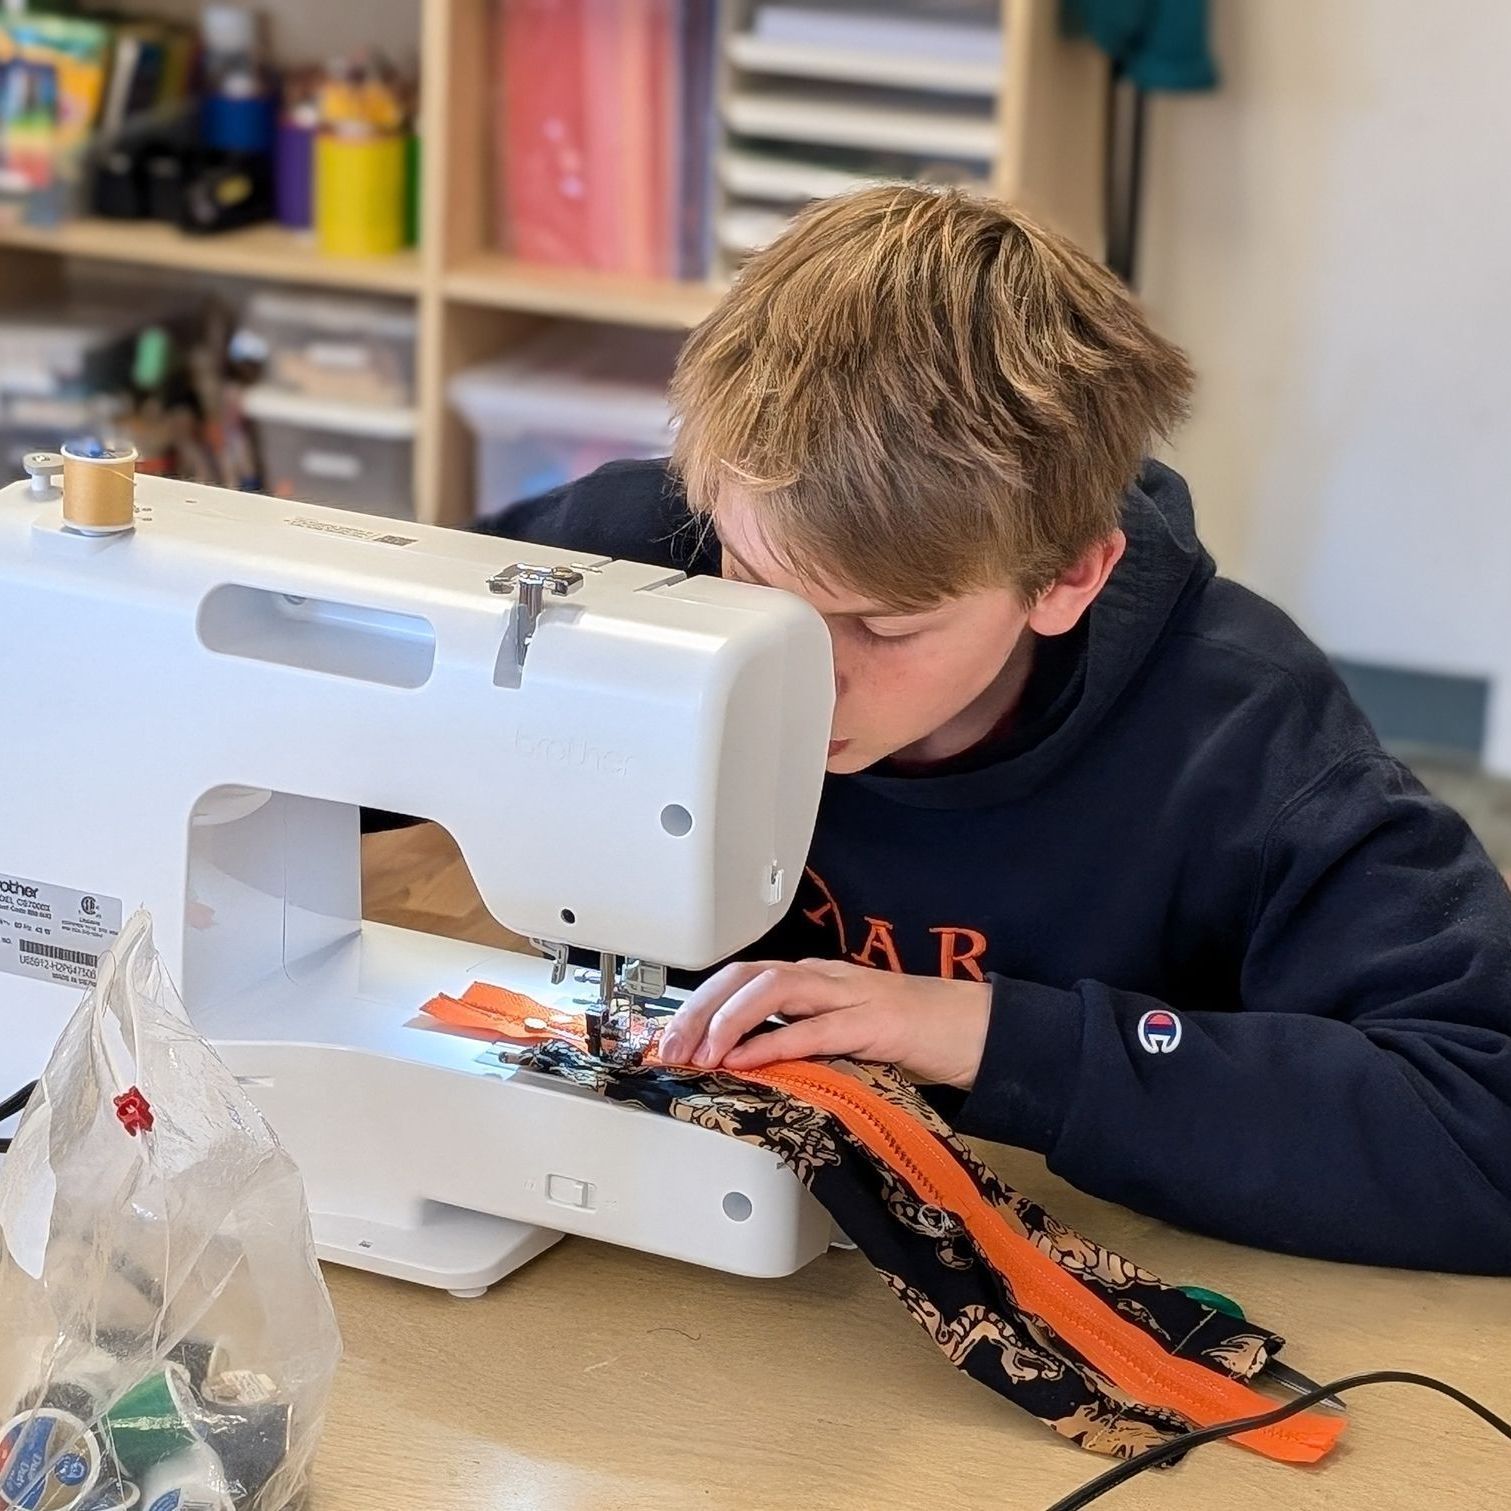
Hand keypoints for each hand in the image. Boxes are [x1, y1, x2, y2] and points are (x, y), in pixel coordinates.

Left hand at [657, 959, 991, 1088]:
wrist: (977, 1028)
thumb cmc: (913, 1033)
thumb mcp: (841, 1034)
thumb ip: (799, 1039)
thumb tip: (747, 1063)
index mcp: (814, 979)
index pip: (740, 977)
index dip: (696, 1002)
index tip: (665, 1035)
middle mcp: (824, 978)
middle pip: (745, 974)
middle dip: (698, 1007)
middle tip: (669, 1045)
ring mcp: (849, 996)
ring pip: (774, 988)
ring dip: (728, 1019)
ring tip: (702, 1051)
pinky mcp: (874, 1023)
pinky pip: (816, 1028)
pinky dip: (776, 1041)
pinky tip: (749, 1059)